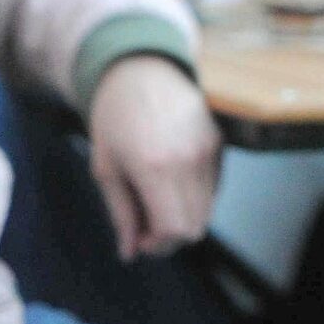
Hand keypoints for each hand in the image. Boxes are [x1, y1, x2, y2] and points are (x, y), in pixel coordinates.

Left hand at [87, 55, 221, 261]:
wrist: (140, 70)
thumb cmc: (114, 118)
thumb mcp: (106, 168)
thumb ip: (121, 213)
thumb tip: (129, 252)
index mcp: (155, 168)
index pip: (175, 230)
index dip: (158, 245)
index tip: (140, 238)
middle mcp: (189, 161)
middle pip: (196, 226)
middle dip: (171, 236)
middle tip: (146, 225)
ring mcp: (208, 150)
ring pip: (207, 209)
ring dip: (183, 216)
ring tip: (157, 200)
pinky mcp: (218, 143)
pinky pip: (213, 187)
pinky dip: (195, 196)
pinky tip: (171, 180)